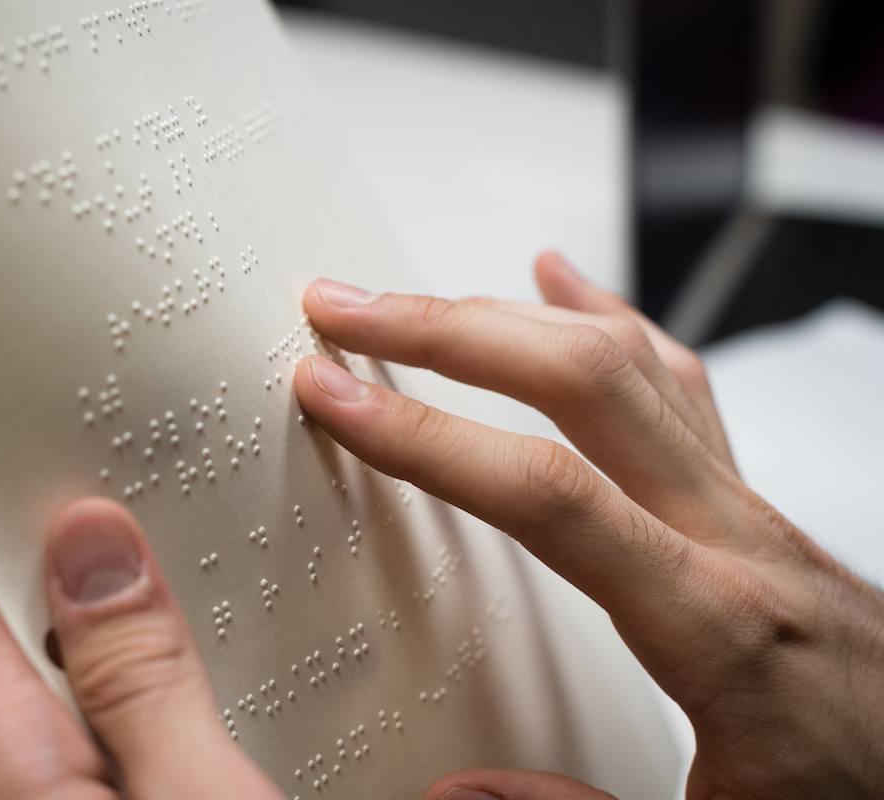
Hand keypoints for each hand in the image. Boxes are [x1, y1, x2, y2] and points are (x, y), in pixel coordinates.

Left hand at [0, 499, 282, 799]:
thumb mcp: (193, 798)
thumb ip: (142, 674)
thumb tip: (99, 537)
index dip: (46, 491)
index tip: (122, 449)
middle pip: (26, 606)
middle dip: (110, 562)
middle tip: (205, 539)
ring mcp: (18, 788)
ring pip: (62, 663)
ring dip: (134, 633)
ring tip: (223, 621)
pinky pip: (84, 717)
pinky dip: (138, 689)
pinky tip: (203, 700)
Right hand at [293, 252, 883, 799]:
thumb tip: (452, 792)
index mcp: (719, 628)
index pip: (548, 495)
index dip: (428, 435)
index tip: (338, 395)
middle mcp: (740, 540)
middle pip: (583, 386)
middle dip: (447, 331)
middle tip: (346, 310)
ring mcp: (752, 510)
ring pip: (631, 365)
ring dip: (511, 315)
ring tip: (417, 299)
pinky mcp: (755, 507)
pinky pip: (683, 385)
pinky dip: (613, 321)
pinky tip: (565, 286)